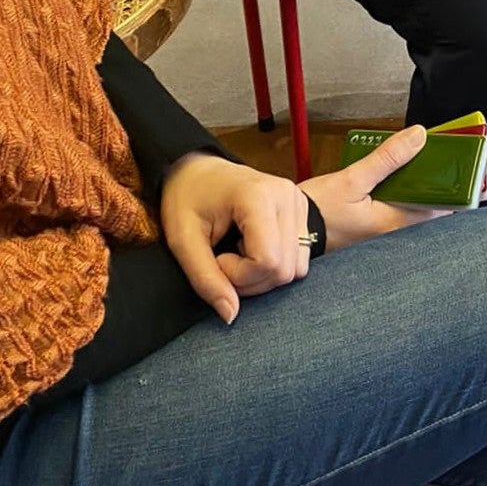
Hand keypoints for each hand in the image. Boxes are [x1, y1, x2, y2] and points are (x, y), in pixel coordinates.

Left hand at [161, 152, 312, 324]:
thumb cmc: (186, 199)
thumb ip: (205, 279)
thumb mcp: (183, 240)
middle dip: (250, 280)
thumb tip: (230, 315)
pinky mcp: (303, 211)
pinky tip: (254, 249)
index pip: (268, 261)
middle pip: (284, 269)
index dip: (238, 275)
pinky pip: (300, 259)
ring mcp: (299, 202)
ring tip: (238, 254)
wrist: (198, 169)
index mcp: (259, 196)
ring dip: (263, 276)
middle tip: (223, 261)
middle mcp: (287, 196)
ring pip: (295, 269)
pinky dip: (276, 266)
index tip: (215, 258)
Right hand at [301, 124, 444, 252]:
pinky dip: (401, 193)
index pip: (440, 209)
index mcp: (394, 224)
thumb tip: (418, 137)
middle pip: (429, 207)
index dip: (454, 190)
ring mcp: (382, 232)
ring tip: (419, 162)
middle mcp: (392, 232)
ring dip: (418, 187)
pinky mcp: (371, 228)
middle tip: (439, 159)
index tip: (462, 170)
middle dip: (437, 184)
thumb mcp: (353, 179)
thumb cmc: (317, 212)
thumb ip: (387, 159)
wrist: (292, 231)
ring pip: (413, 207)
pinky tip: (394, 177)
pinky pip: (396, 209)